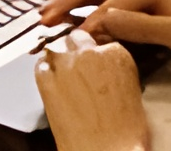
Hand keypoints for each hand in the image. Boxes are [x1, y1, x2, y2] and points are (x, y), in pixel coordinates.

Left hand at [34, 29, 150, 150]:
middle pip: (77, 38)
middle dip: (77, 50)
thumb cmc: (125, 132)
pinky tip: (52, 84)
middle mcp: (88, 53)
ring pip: (56, 48)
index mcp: (116, 54)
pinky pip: (40, 66)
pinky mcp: (44, 80)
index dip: (97, 53)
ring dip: (60, 59)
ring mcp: (64, 65)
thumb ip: (115, 71)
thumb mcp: (131, 92)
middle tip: (80, 68)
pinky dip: (45, 72)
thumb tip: (103, 70)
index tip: (96, 63)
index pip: (102, 41)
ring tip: (65, 77)